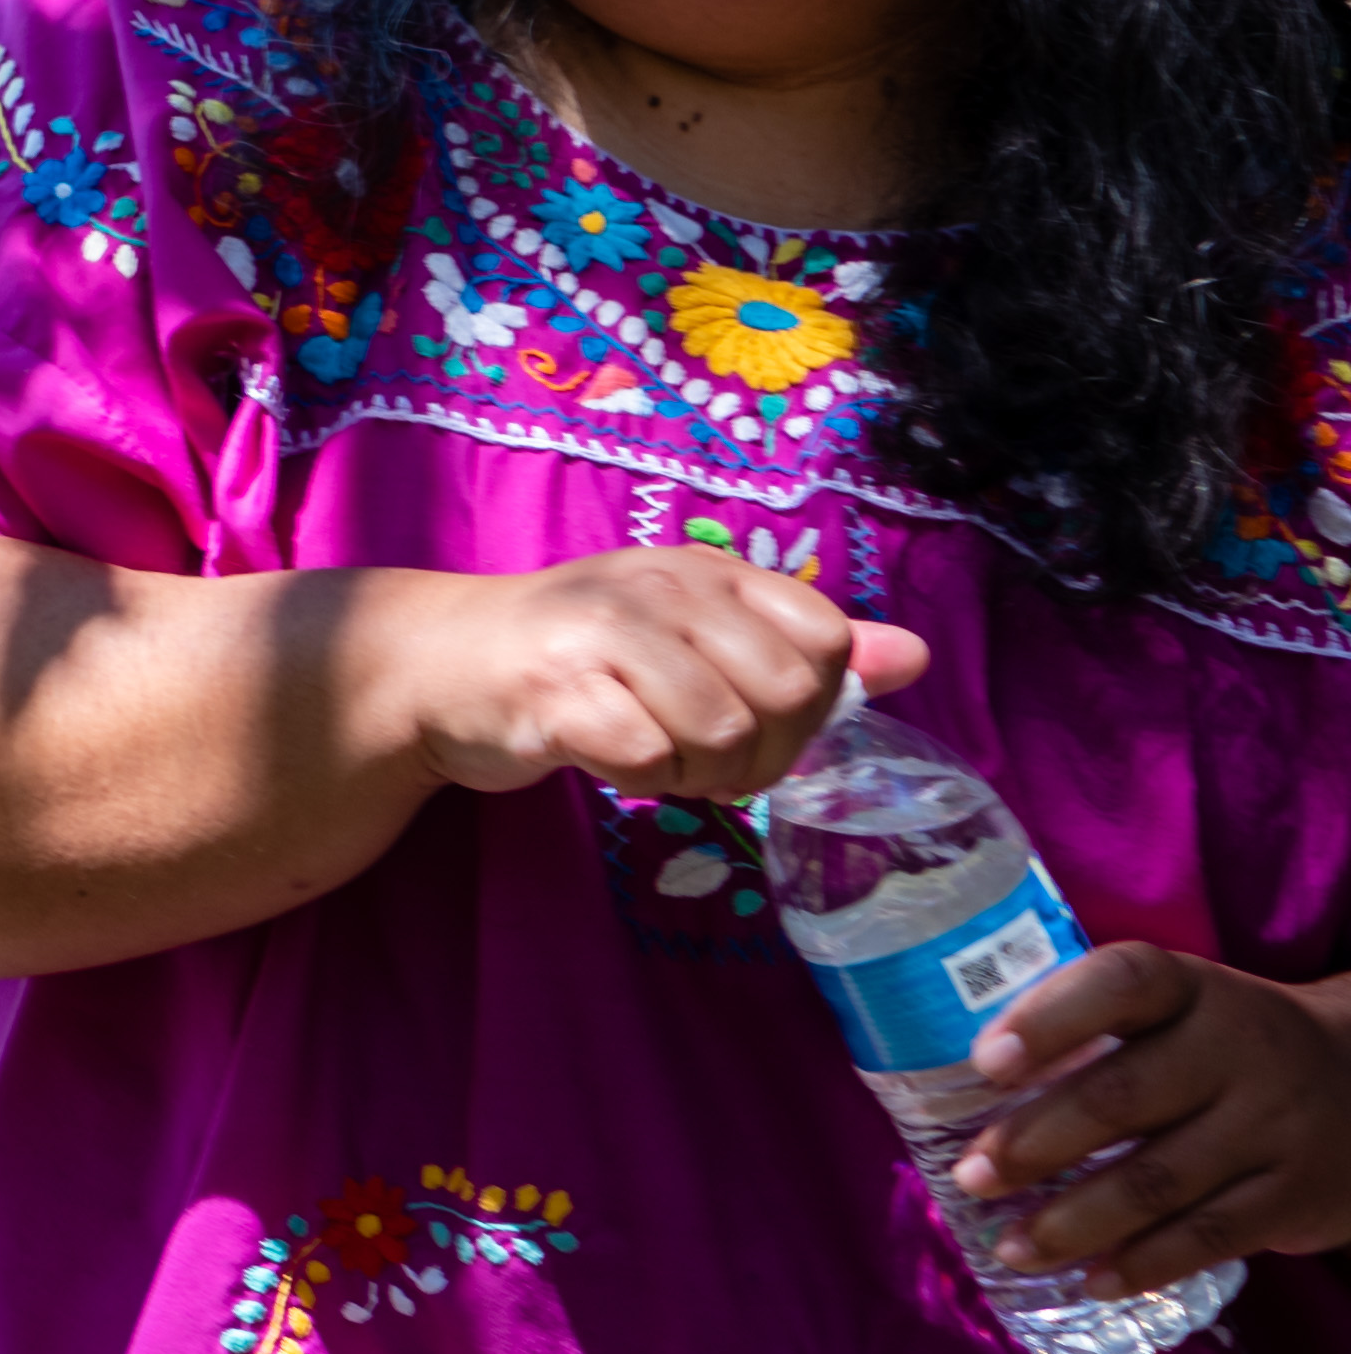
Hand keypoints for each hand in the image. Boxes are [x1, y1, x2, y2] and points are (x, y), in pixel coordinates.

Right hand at [363, 546, 924, 799]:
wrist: (440, 664)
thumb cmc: (579, 652)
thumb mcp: (695, 632)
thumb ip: (801, 645)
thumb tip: (914, 656)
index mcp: (705, 571)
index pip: (824, 641)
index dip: (809, 702)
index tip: (756, 716)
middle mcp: (660, 589)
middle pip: (786, 697)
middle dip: (760, 753)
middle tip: (705, 755)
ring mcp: (603, 635)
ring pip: (723, 735)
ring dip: (699, 774)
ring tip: (658, 757)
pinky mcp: (556, 693)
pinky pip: (648, 760)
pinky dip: (641, 781)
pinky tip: (611, 761)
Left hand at [948, 947, 1350, 1296]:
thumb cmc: (1225, 1043)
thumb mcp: (1180, 1008)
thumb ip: (1095, 1027)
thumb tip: (960, 1077)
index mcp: (1193, 988)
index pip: (1122, 983)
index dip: (1049, 1019)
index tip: (983, 1063)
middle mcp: (1237, 1051)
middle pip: (1123, 1097)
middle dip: (1035, 1143)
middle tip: (971, 1176)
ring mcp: (1272, 1128)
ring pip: (1160, 1181)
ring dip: (1074, 1221)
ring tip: (1009, 1246)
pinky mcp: (1295, 1198)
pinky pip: (1210, 1237)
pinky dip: (1142, 1265)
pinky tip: (1089, 1282)